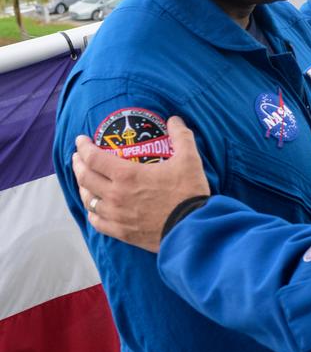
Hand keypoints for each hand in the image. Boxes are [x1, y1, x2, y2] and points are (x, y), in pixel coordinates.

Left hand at [73, 115, 209, 252]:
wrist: (192, 228)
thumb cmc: (188, 192)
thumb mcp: (189, 160)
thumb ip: (181, 136)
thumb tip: (175, 119)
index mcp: (126, 175)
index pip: (94, 158)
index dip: (83, 147)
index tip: (80, 140)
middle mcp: (114, 194)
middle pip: (85, 177)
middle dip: (78, 164)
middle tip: (78, 157)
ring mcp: (115, 215)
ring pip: (88, 200)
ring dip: (83, 187)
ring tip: (84, 181)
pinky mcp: (121, 232)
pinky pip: (97, 222)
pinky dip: (92, 212)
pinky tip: (94, 208)